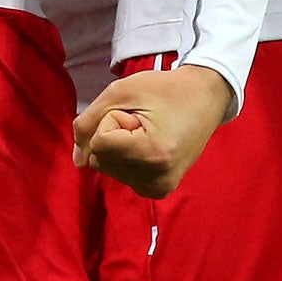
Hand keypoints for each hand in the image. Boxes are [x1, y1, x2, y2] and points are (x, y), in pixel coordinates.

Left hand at [72, 63, 232, 198]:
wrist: (204, 99)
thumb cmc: (164, 89)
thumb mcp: (120, 91)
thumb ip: (89, 122)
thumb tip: (77, 161)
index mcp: (151, 154)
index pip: (99, 143)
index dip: (111, 119)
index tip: (138, 112)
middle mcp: (156, 180)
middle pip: (99, 159)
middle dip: (112, 134)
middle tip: (143, 121)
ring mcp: (158, 189)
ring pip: (106, 168)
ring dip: (118, 146)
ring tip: (148, 131)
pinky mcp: (159, 191)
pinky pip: (120, 174)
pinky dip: (125, 157)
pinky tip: (149, 144)